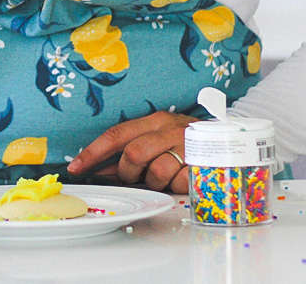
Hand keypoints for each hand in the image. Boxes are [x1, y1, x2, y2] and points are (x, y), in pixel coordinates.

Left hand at [65, 111, 197, 192]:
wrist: (229, 142)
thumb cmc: (185, 143)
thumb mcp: (157, 140)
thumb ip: (129, 153)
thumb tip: (98, 170)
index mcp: (154, 120)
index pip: (116, 134)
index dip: (93, 152)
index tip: (75, 167)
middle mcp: (170, 129)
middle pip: (133, 154)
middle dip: (128, 172)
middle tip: (136, 176)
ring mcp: (187, 146)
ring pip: (155, 172)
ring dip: (155, 181)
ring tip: (164, 176)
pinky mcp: (203, 164)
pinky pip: (178, 183)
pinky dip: (175, 186)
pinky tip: (182, 178)